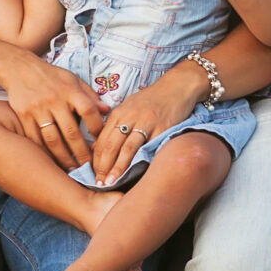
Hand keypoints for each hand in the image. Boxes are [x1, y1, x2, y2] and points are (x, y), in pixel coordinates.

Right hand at [0, 57, 106, 170]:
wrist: (19, 68)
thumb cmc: (51, 76)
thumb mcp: (73, 79)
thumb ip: (90, 95)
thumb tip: (107, 110)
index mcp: (70, 90)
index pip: (89, 111)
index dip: (97, 128)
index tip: (100, 141)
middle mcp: (54, 100)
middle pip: (71, 132)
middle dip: (81, 153)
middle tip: (89, 166)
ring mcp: (38, 109)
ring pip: (52, 139)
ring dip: (63, 157)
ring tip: (72, 168)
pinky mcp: (24, 115)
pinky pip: (34, 139)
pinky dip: (44, 152)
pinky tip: (51, 161)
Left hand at [90, 68, 198, 184]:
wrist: (178, 86)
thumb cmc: (151, 100)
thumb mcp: (128, 108)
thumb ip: (112, 127)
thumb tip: (95, 148)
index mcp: (119, 113)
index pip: (102, 140)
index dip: (96, 160)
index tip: (93, 175)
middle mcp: (130, 117)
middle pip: (112, 145)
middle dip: (103, 167)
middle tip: (100, 183)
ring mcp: (147, 123)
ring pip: (128, 148)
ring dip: (119, 168)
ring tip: (113, 182)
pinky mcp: (163, 128)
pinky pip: (150, 147)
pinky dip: (142, 161)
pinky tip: (137, 172)